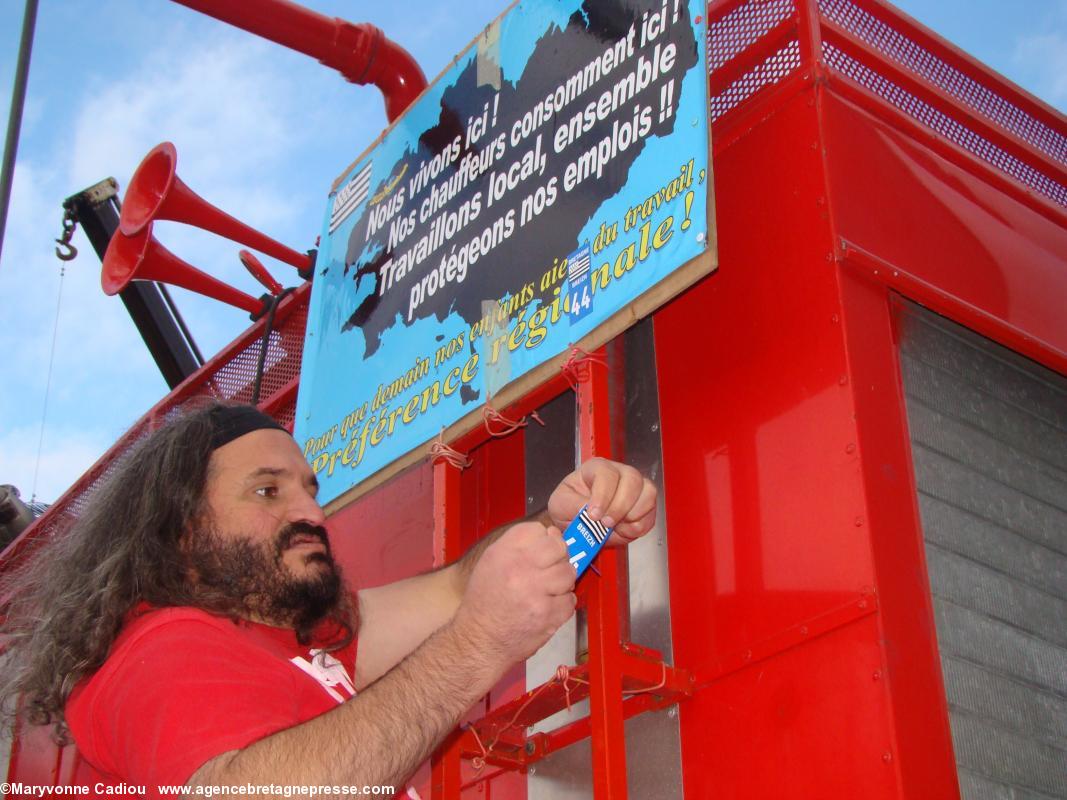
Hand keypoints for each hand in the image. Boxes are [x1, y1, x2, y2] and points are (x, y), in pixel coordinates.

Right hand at [453, 522, 576, 663]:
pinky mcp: (548, 614)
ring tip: (548, 590)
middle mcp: (520, 568)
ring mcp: (536, 592)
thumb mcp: (491, 563)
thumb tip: (551, 534)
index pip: (539, 530)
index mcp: (503, 552)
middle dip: (559, 558)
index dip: (545, 539)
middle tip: (549, 570)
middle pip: (559, 547)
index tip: (543, 550)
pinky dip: (562, 604)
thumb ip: (519, 546)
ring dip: (562, 582)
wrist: (479, 641)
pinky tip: (547, 607)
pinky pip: (570, 600)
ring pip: (569, 573)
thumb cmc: (485, 603)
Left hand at [546, 458, 656, 543]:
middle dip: (620, 506)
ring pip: (648, 493)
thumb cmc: (568, 507)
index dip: (603, 495)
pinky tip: (623, 531)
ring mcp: (635, 488)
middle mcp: (619, 473)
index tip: (594, 514)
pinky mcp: (644, 506)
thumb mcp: (560, 505)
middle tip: (606, 524)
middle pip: (632, 480)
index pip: (606, 473)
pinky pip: (651, 514)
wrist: (577, 524)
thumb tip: (591, 511)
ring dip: (633, 515)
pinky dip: (639, 526)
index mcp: (596, 468)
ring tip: (616, 528)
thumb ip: (573, 506)